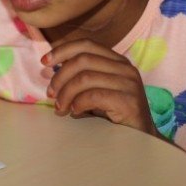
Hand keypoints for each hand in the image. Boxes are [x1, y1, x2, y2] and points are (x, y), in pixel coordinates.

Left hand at [43, 38, 157, 136]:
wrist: (141, 140)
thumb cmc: (113, 114)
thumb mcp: (95, 89)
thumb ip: (79, 76)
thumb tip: (50, 69)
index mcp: (116, 60)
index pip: (86, 45)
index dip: (62, 50)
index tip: (44, 62)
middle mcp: (125, 68)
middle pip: (82, 60)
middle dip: (60, 76)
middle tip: (51, 93)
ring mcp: (129, 84)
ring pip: (86, 78)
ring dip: (66, 93)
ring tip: (60, 107)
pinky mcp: (130, 101)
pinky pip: (94, 96)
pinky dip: (79, 103)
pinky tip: (75, 112)